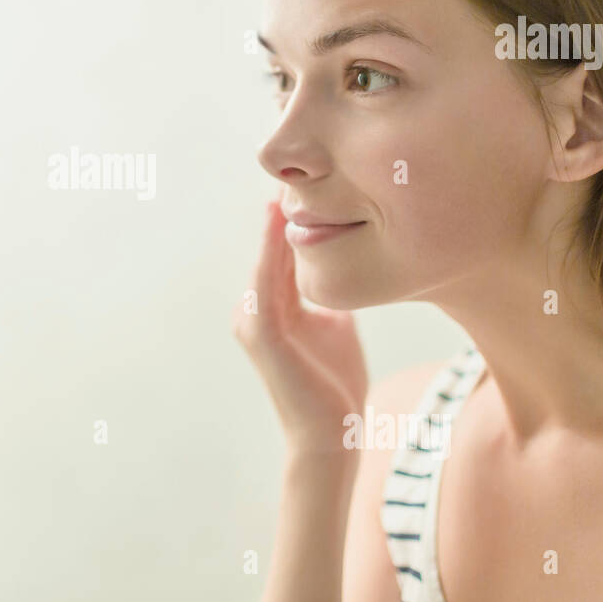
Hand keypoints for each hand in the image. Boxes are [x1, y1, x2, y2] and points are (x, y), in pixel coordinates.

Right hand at [232, 197, 369, 455]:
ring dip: (274, 223)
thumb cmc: (336, 384)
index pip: (282, 251)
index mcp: (274, 305)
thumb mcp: (338, 326)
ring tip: (284, 185)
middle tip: (295, 167)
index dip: (294, 216)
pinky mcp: (260, 332)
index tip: (311, 179)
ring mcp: (254, 319)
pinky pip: (264, 281)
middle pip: (271, 248)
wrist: (332, 434)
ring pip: (266, 259)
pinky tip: (280, 221)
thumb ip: (333, 296)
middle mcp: (256, 307)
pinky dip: (271, 249)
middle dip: (281, 210)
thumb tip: (348, 264)